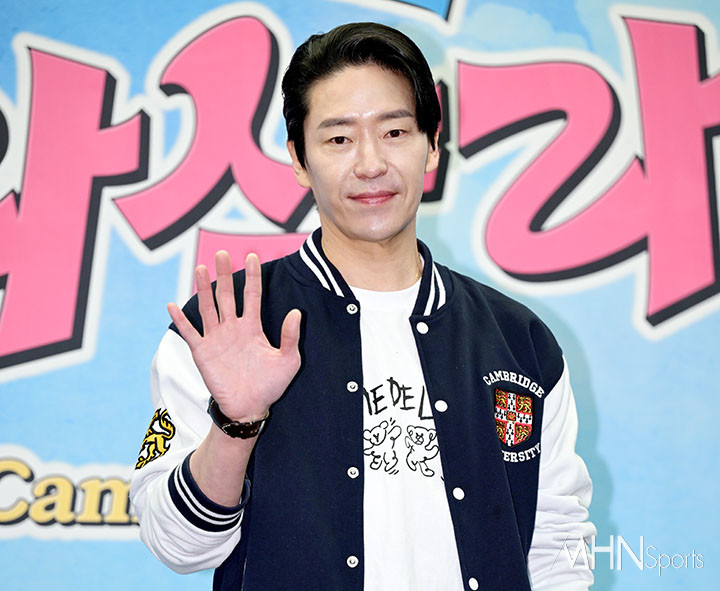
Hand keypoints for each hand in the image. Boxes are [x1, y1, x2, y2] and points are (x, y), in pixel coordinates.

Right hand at [168, 251, 301, 420]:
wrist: (249, 407)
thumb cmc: (270, 385)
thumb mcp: (288, 360)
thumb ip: (290, 336)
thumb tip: (296, 312)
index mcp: (253, 327)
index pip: (252, 295)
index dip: (252, 276)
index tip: (252, 256)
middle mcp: (233, 328)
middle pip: (227, 295)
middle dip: (225, 274)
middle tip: (222, 253)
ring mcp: (216, 339)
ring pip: (208, 307)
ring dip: (203, 289)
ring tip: (200, 268)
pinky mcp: (202, 352)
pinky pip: (189, 333)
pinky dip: (181, 320)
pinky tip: (172, 305)